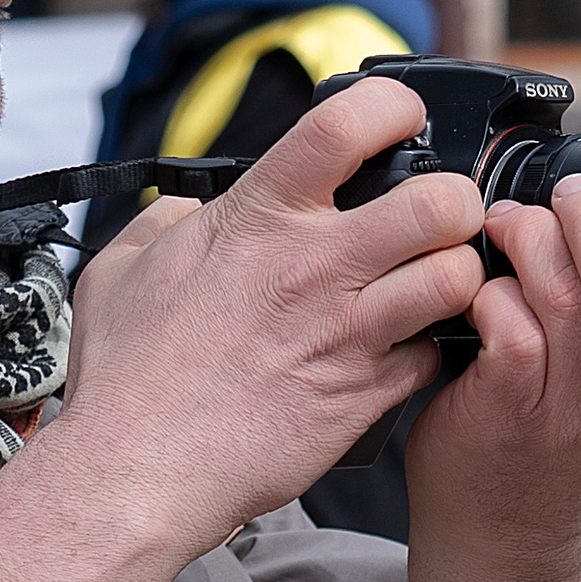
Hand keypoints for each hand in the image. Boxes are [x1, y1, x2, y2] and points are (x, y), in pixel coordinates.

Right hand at [49, 77, 487, 569]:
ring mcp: (347, 333)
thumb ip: (169, 221)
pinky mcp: (365, 396)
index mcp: (257, 219)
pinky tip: (397, 354)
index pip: (347, 123)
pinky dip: (427, 351)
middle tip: (438, 220)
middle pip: (441, 201)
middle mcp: (313, 266)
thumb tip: (194, 209)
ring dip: (456, 277)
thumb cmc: (126, 379)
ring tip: (431, 285)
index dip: (393, 109)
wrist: (137, 472)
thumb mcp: (123, 270)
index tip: (399, 123)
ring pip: (458, 278)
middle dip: (456, 202)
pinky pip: (433, 356)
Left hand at [404, 165, 580, 558]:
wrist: (504, 514)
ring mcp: (568, 412)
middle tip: (571, 194)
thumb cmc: (571, 428)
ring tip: (516, 221)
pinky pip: (512, 327)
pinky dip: (495, 288)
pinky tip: (487, 281)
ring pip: (565, 299)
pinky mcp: (507, 411)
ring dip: (537, 239)